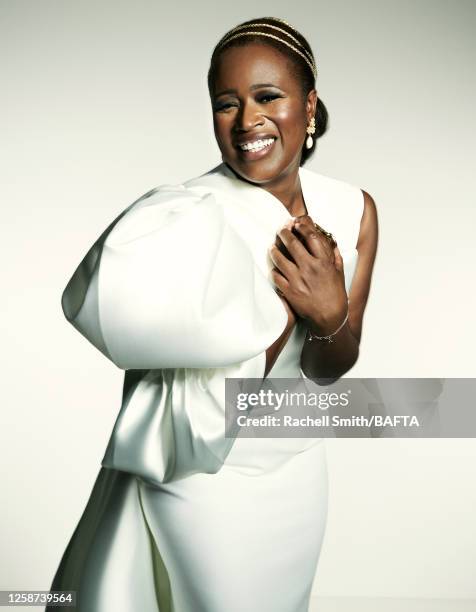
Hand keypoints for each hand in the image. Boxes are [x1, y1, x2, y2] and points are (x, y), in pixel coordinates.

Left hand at [269, 215, 347, 333]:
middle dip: (284, 233)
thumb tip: (331, 243)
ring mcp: (298, 279)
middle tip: (280, 230)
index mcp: (324, 262)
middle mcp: (310, 268)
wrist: (329, 317)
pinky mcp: (289, 291)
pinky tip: (274, 267)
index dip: (302, 227)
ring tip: (272, 247)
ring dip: (274, 250)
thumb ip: (335, 256)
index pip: (311, 237)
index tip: (296, 224)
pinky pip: (276, 276)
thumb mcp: (339, 273)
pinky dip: (273, 270)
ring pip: (280, 258)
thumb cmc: (335, 295)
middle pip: (292, 243)